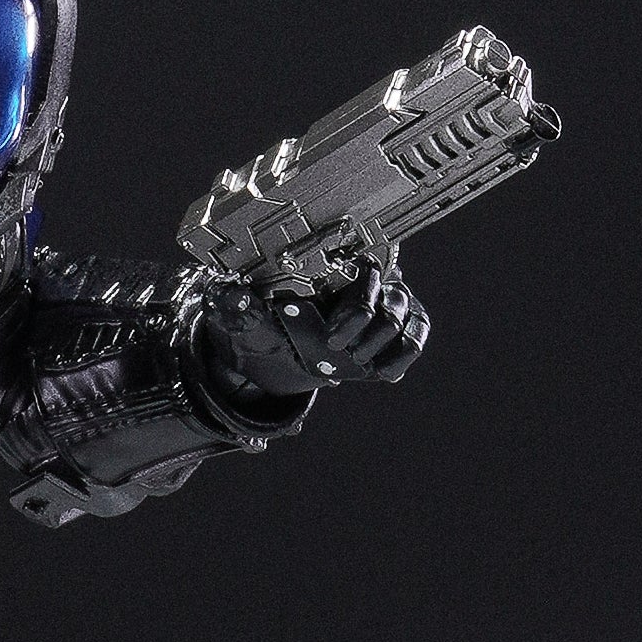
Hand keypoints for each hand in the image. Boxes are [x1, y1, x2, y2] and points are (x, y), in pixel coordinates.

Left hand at [192, 253, 429, 411]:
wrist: (270, 356)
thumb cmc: (259, 328)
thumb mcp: (243, 317)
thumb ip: (236, 304)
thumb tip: (228, 294)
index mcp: (329, 267)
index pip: (364, 272)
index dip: (355, 309)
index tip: (331, 340)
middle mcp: (362, 280)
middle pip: (390, 298)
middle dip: (368, 331)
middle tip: (339, 353)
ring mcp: (381, 304)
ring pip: (406, 316)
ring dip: (384, 344)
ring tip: (358, 365)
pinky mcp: (390, 332)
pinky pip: (413, 337)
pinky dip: (403, 355)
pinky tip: (385, 373)